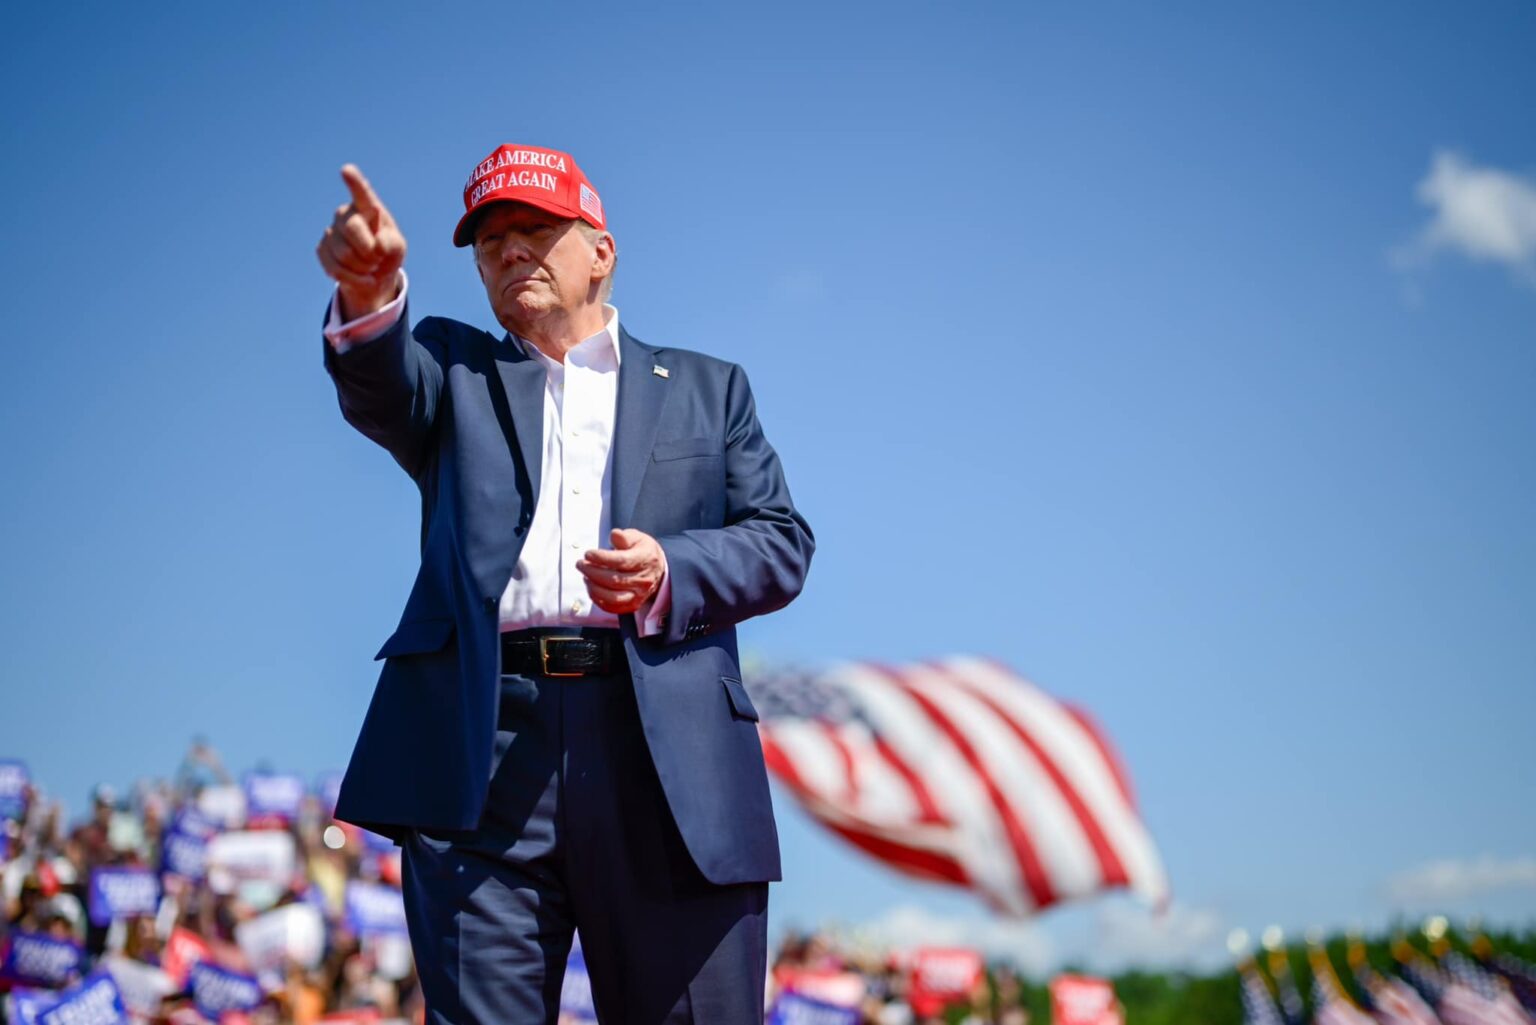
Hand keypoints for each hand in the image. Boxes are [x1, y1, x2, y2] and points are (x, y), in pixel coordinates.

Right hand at [316, 164, 406, 318]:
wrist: (372, 272)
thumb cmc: (387, 252)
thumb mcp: (396, 247)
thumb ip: (390, 243)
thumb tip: (375, 245)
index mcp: (366, 207)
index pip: (361, 193)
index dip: (354, 182)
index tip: (346, 170)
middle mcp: (345, 214)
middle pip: (353, 228)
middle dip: (370, 250)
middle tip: (378, 258)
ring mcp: (331, 231)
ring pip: (345, 254)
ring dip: (364, 267)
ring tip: (370, 266)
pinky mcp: (322, 250)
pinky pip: (336, 269)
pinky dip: (355, 279)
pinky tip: (364, 279)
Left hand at [577, 528, 665, 614]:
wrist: (657, 569)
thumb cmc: (643, 551)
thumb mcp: (637, 538)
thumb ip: (625, 536)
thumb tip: (615, 534)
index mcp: (645, 560)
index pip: (621, 561)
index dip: (602, 558)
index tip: (588, 553)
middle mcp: (643, 580)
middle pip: (614, 580)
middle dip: (592, 572)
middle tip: (580, 564)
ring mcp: (638, 595)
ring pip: (612, 597)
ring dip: (594, 587)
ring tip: (585, 576)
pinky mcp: (632, 605)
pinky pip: (612, 607)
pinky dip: (598, 599)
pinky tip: (592, 587)